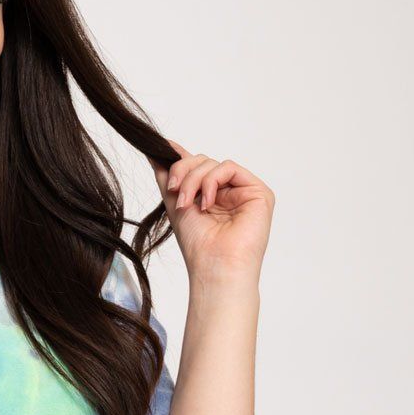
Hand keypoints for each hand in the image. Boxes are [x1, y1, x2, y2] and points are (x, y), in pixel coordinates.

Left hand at [150, 139, 274, 283]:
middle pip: (202, 162)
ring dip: (193, 180)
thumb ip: (167, 178)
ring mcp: (243, 192)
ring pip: (213, 164)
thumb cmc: (198, 245)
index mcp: (211, 197)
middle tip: (173, 191)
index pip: (197, 169)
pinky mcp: (258, 192)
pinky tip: (207, 203)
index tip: (162, 148)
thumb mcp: (175, 205)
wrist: (214, 266)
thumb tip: (155, 153)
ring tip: (187, 205)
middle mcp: (228, 193)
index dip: (181, 159)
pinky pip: (229, 168)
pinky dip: (212, 181)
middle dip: (183, 173)